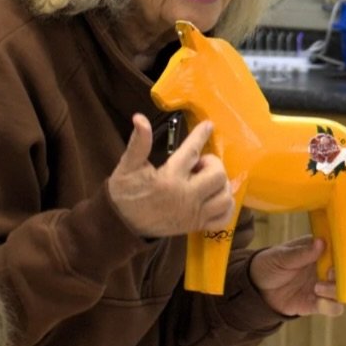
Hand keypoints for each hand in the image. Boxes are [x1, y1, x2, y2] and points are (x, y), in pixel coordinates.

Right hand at [108, 115, 235, 238]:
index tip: (208, 125)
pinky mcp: (196, 225)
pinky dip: (224, 206)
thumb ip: (138, 143)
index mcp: (169, 178)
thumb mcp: (127, 167)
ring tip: (207, 181)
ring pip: (225, 197)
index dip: (201, 135)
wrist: (121, 226)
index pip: (192, 151)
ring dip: (221, 185)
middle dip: (213, 164)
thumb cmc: (125, 194)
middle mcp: (186, 196)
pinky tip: (215, 197)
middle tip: (199, 164)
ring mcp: (193, 214)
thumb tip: (140, 118)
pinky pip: (223, 218)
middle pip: (218, 175)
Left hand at [249, 235, 345, 318]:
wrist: (254, 287)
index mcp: (323, 250)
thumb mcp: (281, 256)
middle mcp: (328, 268)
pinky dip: (331, 307)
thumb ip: (301, 252)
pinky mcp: (317, 304)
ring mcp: (324, 287)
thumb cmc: (270, 263)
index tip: (336, 260)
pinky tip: (318, 302)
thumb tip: (320, 243)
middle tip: (331, 274)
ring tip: (316, 288)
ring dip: (337, 291)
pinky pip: (333, 308)